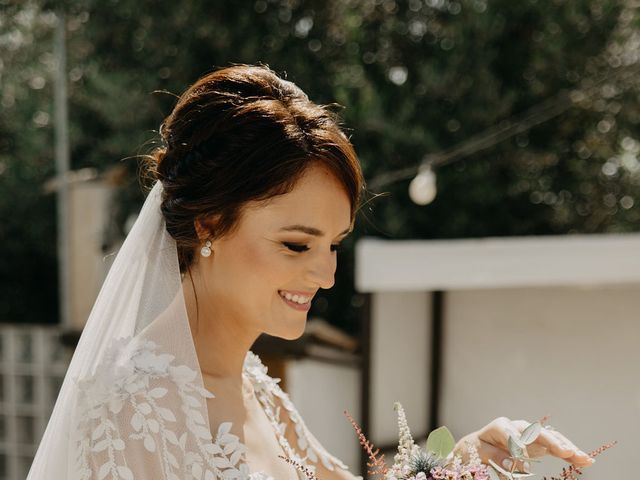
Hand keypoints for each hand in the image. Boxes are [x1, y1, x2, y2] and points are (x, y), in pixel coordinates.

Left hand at [452, 417, 594, 473]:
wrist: (478, 445)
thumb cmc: (478, 448)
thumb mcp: (480, 451)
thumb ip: (495, 455)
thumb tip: (513, 463)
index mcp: (500, 426)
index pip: (511, 432)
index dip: (517, 443)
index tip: (522, 455)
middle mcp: (518, 427)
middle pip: (536, 432)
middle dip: (551, 441)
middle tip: (565, 451)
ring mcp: (530, 434)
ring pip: (550, 438)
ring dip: (567, 447)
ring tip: (583, 457)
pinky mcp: (538, 444)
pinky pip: (555, 447)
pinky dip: (568, 452)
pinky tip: (584, 459)